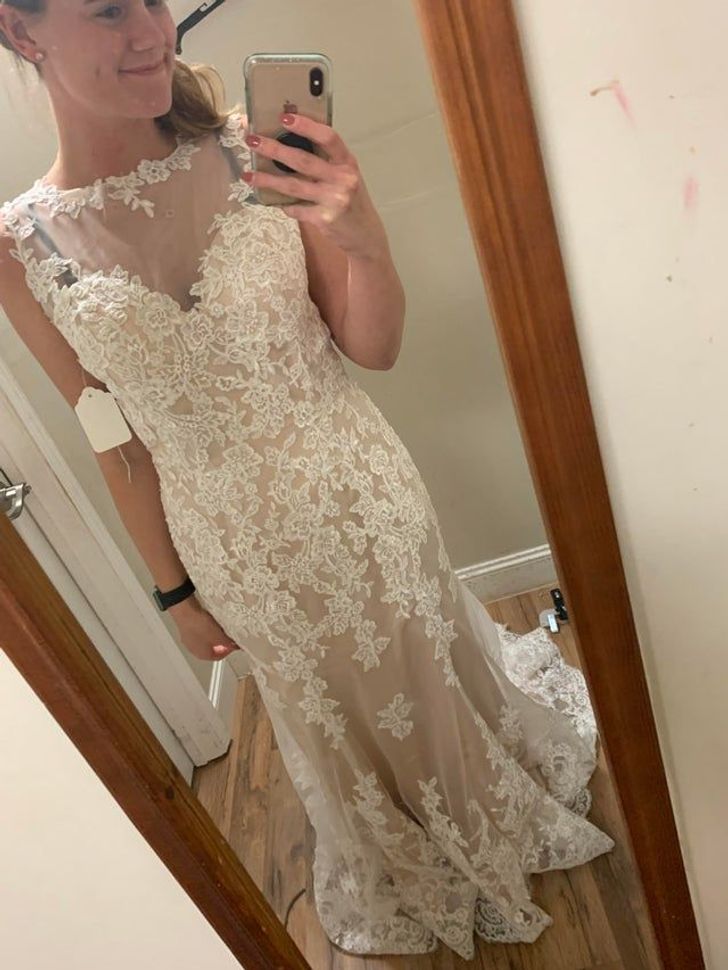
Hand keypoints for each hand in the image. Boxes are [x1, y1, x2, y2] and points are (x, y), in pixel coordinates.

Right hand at [169, 597, 241, 661]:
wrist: (185, 610)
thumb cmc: (198, 625)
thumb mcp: (219, 636)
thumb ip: (228, 643)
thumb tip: (234, 645)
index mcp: (202, 655)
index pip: (218, 657)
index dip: (228, 651)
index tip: (234, 644)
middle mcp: (194, 649)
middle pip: (211, 649)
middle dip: (221, 642)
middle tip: (228, 634)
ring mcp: (189, 639)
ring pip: (206, 639)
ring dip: (214, 634)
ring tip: (219, 625)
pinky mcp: (187, 629)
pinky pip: (200, 631)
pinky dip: (206, 627)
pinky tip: (210, 620)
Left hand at [242, 112, 389, 258]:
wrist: (365, 235)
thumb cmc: (351, 199)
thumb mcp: (345, 175)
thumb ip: (325, 161)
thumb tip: (288, 142)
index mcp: (347, 162)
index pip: (328, 137)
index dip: (306, 126)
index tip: (284, 117)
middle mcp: (342, 179)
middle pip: (302, 160)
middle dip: (274, 149)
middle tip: (252, 140)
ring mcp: (333, 200)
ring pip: (293, 186)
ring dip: (267, 179)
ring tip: (248, 174)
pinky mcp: (324, 219)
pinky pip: (295, 209)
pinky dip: (283, 204)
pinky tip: (273, 201)